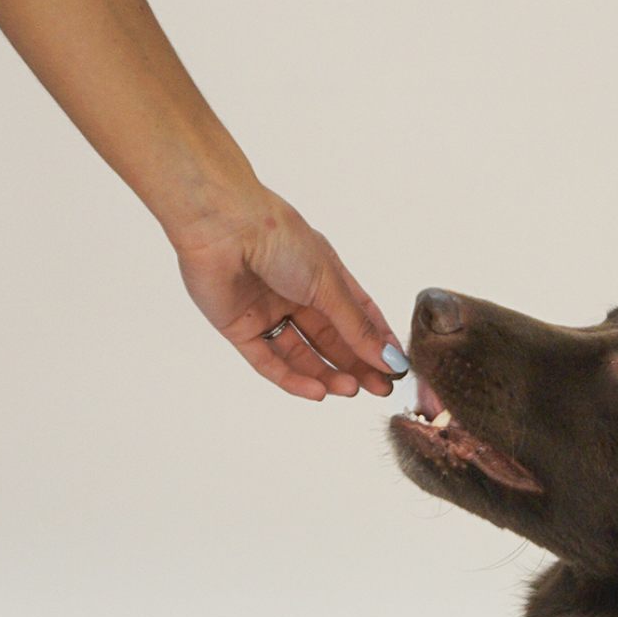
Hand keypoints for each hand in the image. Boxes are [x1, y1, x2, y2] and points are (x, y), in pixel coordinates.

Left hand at [172, 186, 405, 399]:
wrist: (221, 224)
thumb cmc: (277, 237)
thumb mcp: (329, 284)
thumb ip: (357, 327)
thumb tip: (390, 359)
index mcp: (321, 276)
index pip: (357, 317)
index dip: (376, 343)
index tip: (396, 367)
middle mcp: (295, 295)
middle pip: (331, 341)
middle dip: (356, 365)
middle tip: (379, 389)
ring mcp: (267, 312)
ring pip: (302, 355)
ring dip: (327, 376)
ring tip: (350, 390)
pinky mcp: (239, 327)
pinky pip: (268, 361)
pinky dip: (293, 379)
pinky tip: (317, 392)